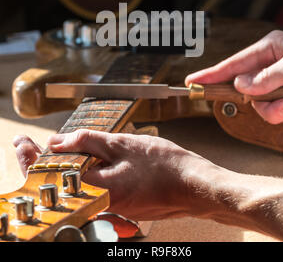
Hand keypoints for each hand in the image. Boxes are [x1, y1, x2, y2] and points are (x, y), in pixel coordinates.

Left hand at [13, 130, 220, 220]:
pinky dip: (83, 172)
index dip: (33, 160)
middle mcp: (101, 205)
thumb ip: (88, 142)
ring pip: (77, 185)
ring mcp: (110, 206)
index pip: (53, 178)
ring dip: (64, 166)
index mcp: (98, 191)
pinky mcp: (119, 203)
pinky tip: (83, 159)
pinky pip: (92, 187)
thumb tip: (59, 142)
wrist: (192, 185)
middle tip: (30, 144)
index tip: (23, 144)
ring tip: (51, 149)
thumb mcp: (122, 144)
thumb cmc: (164, 165)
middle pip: (62, 184)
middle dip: (43, 162)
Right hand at [185, 30, 282, 125]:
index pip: (234, 64)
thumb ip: (269, 76)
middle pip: (249, 92)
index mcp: (270, 49)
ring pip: (264, 107)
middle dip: (265, 103)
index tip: (191, 81)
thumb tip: (239, 86)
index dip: (211, 74)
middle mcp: (272, 67)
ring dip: (281, 112)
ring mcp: (281, 85)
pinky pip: (281, 116)